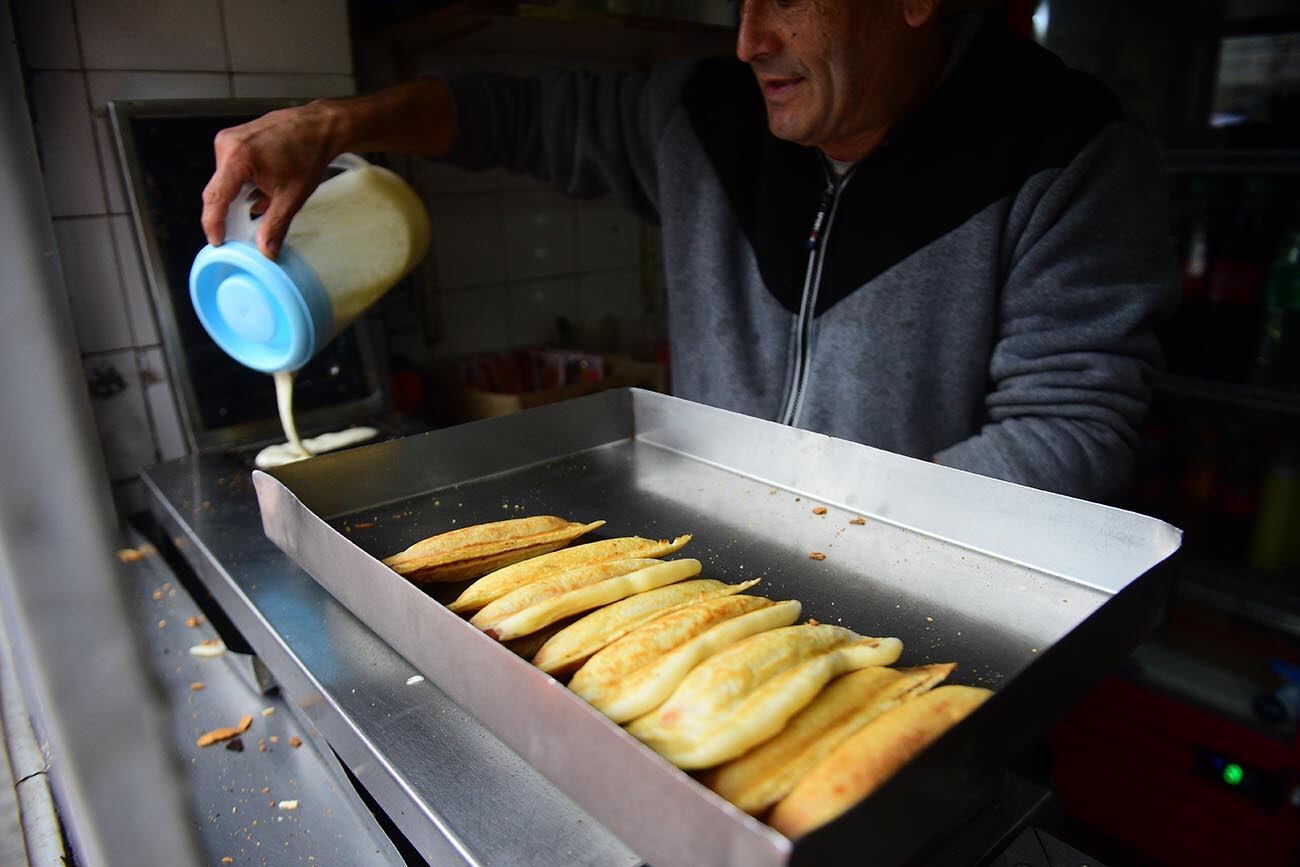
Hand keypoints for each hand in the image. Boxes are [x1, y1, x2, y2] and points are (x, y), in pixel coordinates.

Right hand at [200, 100, 342, 258]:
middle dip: (229, 213)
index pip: (215, 198)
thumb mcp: (292, 197)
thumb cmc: (309, 153)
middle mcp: (228, 145)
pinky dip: (244, 184)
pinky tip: (263, 189)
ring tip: (265, 201)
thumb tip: (265, 250)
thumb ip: (274, 226)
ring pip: (226, 181)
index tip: (218, 241)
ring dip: (240, 197)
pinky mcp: (234, 138)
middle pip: (218, 190)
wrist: (320, 127)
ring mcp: (229, 139)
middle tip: (242, 231)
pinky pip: (231, 169)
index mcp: (237, 157)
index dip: (214, 224)